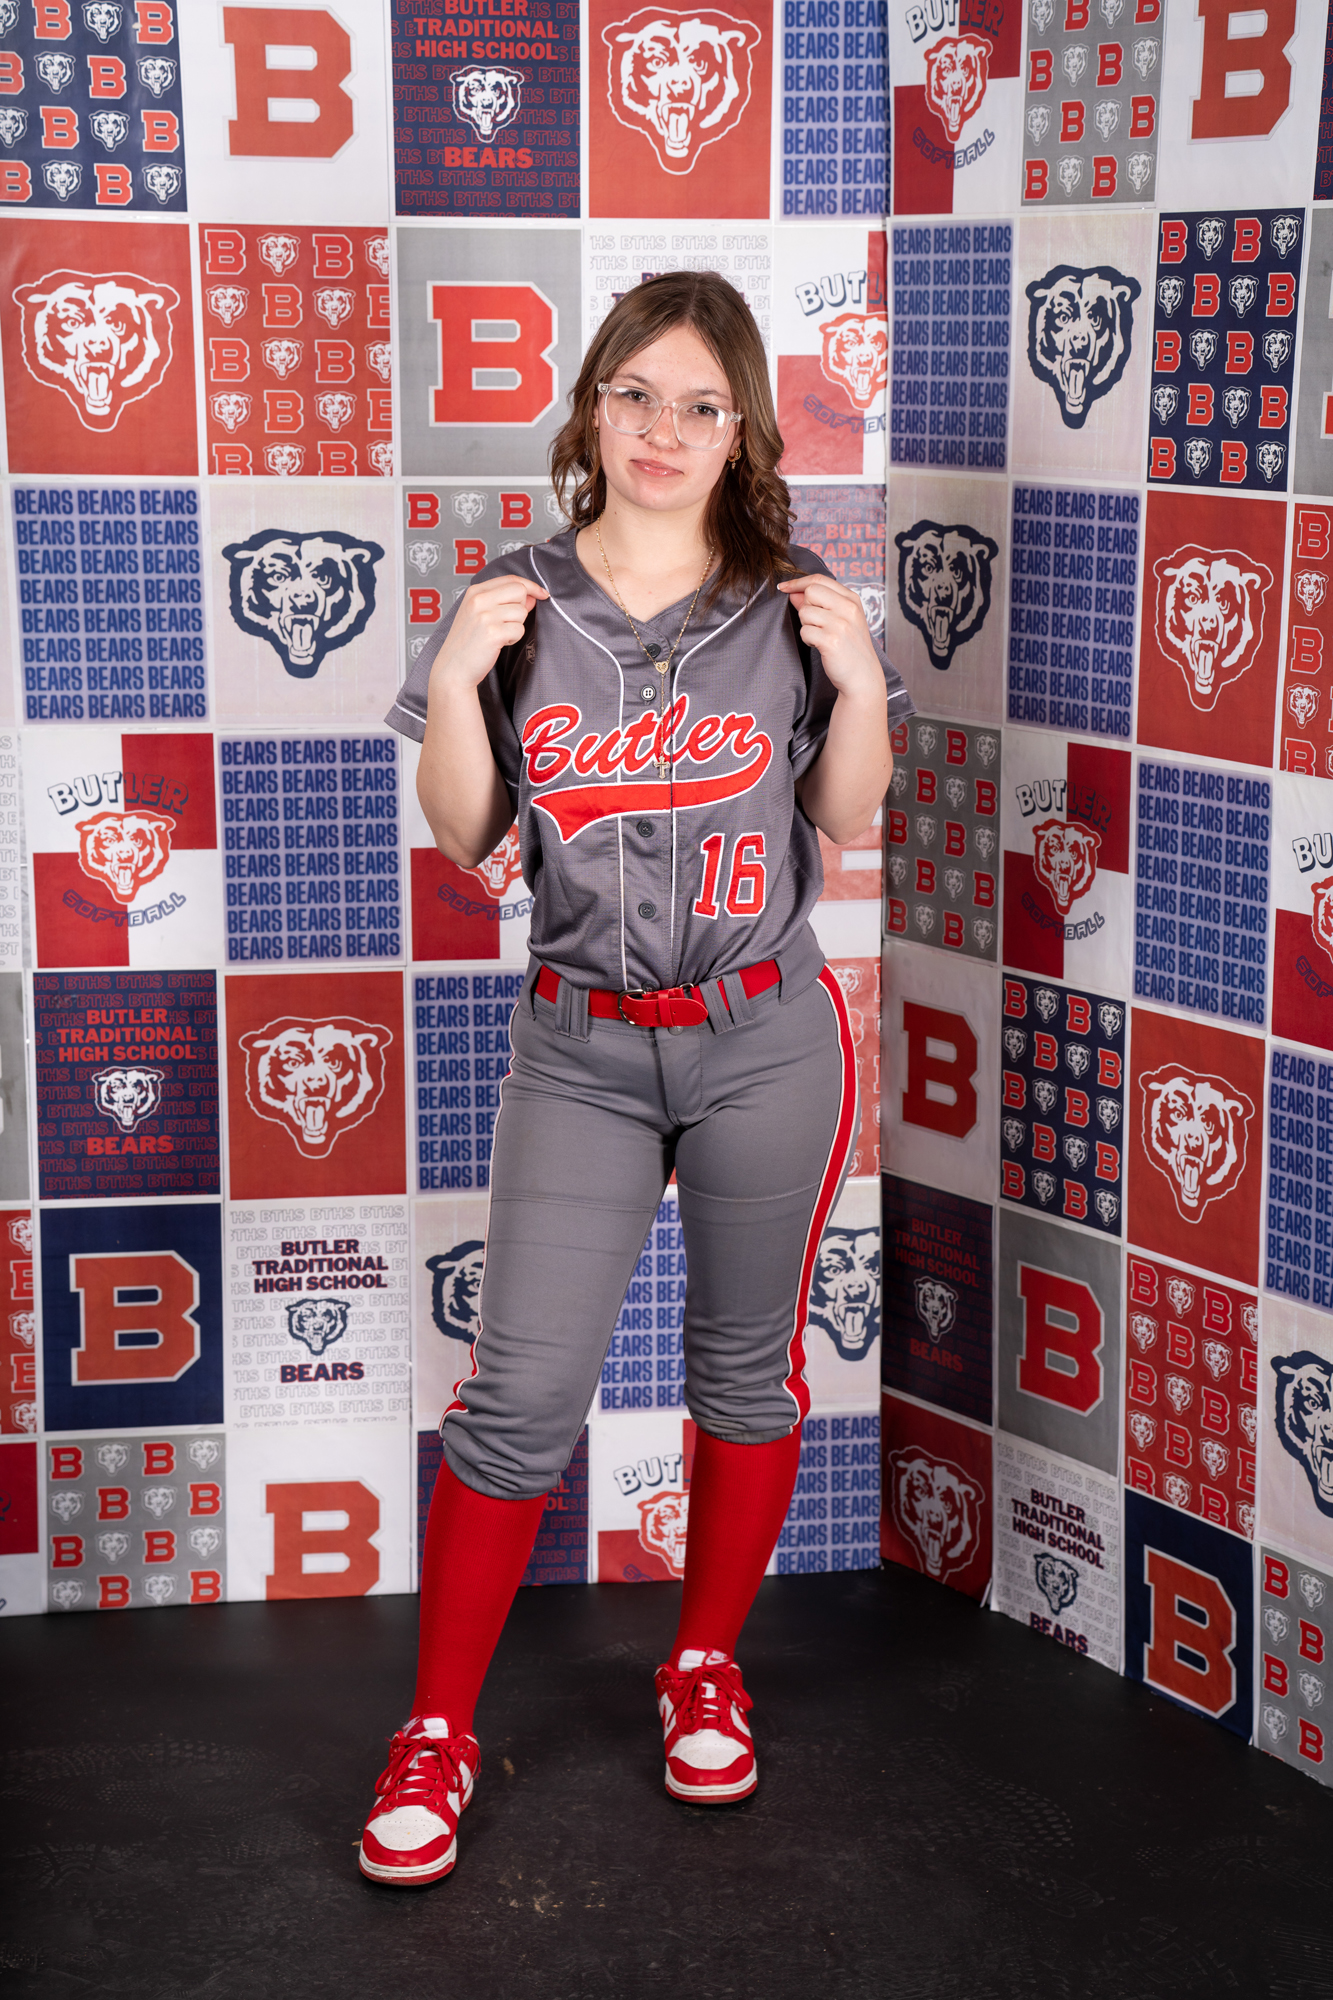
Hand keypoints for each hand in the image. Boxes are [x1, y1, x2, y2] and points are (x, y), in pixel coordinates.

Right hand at [432, 575, 548, 692]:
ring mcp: (485, 616)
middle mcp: (479, 600)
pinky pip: (519, 629)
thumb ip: (504, 601)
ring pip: (522, 612)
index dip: (530, 586)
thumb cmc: (468, 642)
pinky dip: (513, 638)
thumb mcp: (479, 614)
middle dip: (521, 608)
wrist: (453, 668)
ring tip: (499, 635)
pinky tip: (499, 643)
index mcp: (475, 591)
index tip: (542, 593)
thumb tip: (532, 596)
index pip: (511, 579)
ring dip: (516, 626)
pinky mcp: (493, 633)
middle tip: (507, 623)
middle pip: (520, 591)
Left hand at [776, 574, 881, 695]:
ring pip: (805, 612)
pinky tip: (821, 646)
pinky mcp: (831, 641)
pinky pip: (805, 632)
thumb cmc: (851, 648)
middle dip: (806, 607)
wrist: (863, 676)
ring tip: (821, 637)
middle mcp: (848, 608)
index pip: (820, 579)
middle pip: (811, 591)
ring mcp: (840, 624)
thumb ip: (818, 604)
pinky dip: (808, 640)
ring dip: (807, 626)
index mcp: (852, 599)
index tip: (784, 587)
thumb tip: (794, 592)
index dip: (798, 582)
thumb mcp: (840, 620)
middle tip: (816, 623)